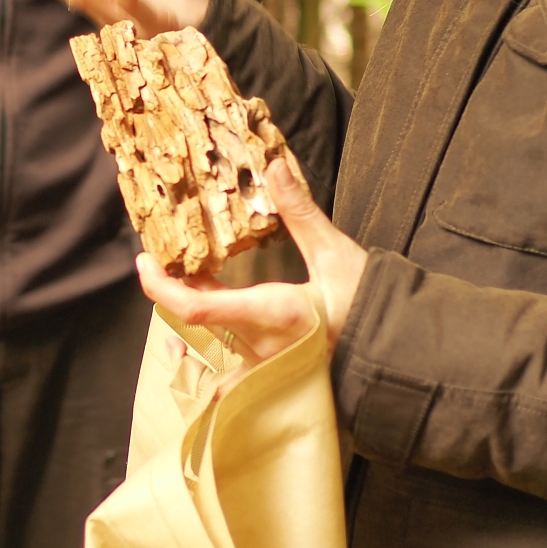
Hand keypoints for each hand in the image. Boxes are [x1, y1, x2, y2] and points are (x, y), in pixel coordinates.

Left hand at [136, 158, 368, 360]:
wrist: (402, 358)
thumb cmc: (372, 307)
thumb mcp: (336, 255)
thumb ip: (301, 212)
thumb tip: (273, 167)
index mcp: (272, 314)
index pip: (196, 309)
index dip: (161, 287)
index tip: (144, 261)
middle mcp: (261, 347)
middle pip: (195, 325)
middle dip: (175, 294)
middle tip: (165, 263)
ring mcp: (267, 370)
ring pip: (208, 352)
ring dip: (191, 326)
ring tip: (183, 298)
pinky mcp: (276, 380)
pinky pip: (228, 377)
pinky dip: (210, 357)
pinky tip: (206, 344)